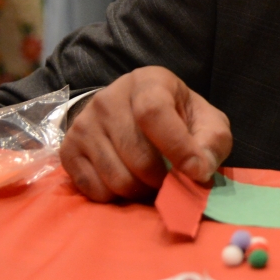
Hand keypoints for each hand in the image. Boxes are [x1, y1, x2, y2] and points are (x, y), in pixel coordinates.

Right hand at [60, 66, 231, 201]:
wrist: (134, 113)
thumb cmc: (178, 118)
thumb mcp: (206, 122)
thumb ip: (212, 142)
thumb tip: (199, 170)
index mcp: (148, 82)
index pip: (154, 113)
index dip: (176, 147)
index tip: (195, 172)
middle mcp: (109, 98)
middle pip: (136, 154)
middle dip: (161, 179)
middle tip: (172, 182)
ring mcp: (84, 124)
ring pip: (115, 177)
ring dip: (140, 191)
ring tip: (151, 181)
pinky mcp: (68, 149)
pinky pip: (93, 189)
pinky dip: (115, 196)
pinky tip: (127, 180)